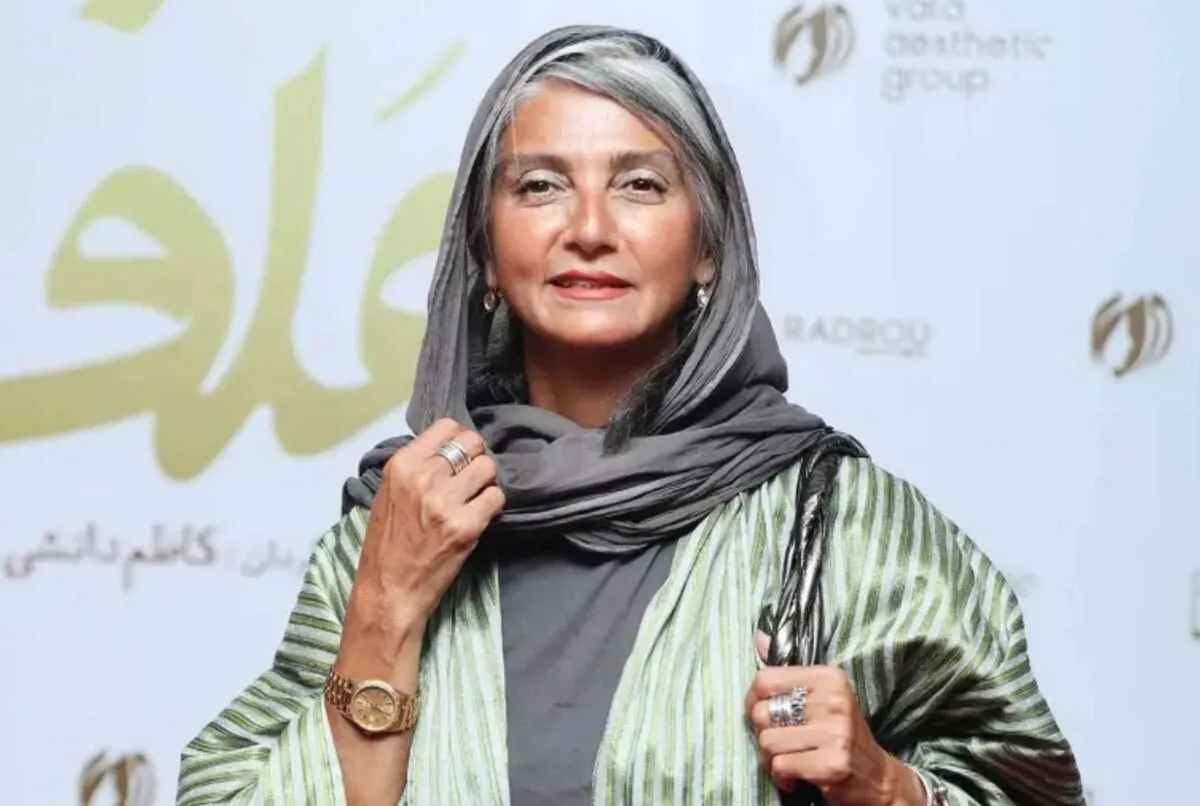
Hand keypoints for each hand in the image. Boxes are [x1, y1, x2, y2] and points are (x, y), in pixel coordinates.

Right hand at [342, 418, 504, 659]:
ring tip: (474, 499)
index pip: (447, 426)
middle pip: (473, 443)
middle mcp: (423, 477)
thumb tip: (447, 449)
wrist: (390, 590)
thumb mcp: (389, 494)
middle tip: (471, 479)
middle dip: (476, 458)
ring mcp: (445, 501)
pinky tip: (479, 517)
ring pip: (488, 468)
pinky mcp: (466, 525)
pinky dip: (493, 506)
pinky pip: (496, 498)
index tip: (459, 456)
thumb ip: (415, 469)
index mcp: (401, 466)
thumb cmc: (387, 545)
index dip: (459, 439)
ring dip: (486, 483)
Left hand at [746, 633, 924, 805]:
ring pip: (768, 742)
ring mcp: (836, 733)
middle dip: (763, 734)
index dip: (753, 701)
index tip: (763, 715)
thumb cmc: (840, 734)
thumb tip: (758, 637)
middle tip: (781, 743)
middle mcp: (834, 700)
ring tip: (789, 760)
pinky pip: (781, 766)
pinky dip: (781, 776)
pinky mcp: (833, 764)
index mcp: (828, 676)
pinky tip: (795, 778)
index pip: (764, 680)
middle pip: (762, 713)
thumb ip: (786, 672)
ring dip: (771, 758)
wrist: (877, 777)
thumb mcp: (820, 696)